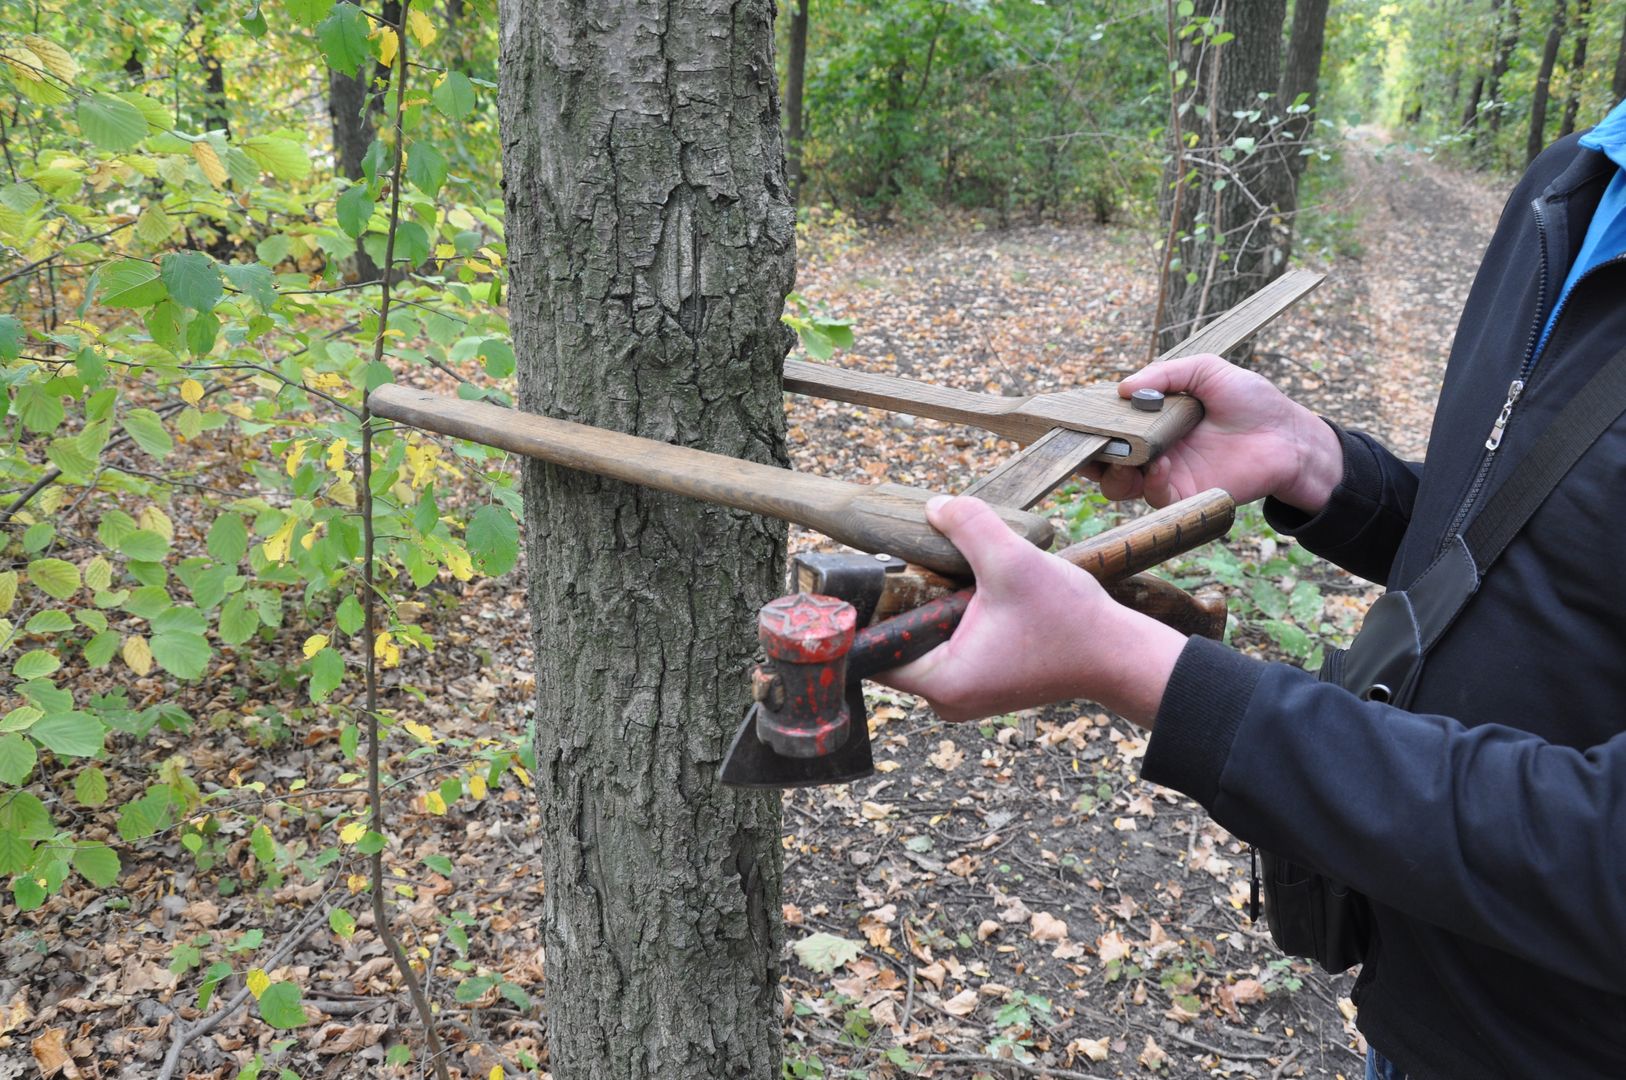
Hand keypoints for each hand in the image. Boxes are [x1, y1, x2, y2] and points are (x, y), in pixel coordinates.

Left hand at [876, 496, 1185, 725]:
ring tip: (953, 576)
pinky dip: (950, 617)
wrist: (1118, 654)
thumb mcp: (1015, 562)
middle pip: (894, 643)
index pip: (872, 650)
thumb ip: (969, 526)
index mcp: (942, 682)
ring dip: (930, 606)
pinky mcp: (980, 682)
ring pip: (921, 642)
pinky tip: (971, 591)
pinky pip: (944, 646)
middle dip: (906, 600)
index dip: (868, 609)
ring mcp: (963, 693)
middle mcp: (945, 698)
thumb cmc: (1071, 620)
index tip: (873, 572)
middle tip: (921, 563)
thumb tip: (934, 506)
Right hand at [1080, 353, 1342, 512]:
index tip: (1074, 421)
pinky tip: (1161, 464)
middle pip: (1103, 462)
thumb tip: (1122, 388)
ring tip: (1126, 456)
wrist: (1288, 436)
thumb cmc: (1251, 400)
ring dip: (1115, 472)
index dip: (1088, 428)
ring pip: (1119, 486)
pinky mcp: (1184, 497)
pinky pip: (1153, 497)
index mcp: (1152, 421)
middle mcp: (1152, 451)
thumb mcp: (1206, 370)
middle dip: (1089, 456)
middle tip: (1088, 444)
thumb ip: (1165, 373)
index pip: (1109, 428)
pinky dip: (1150, 481)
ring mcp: (1166, 476)